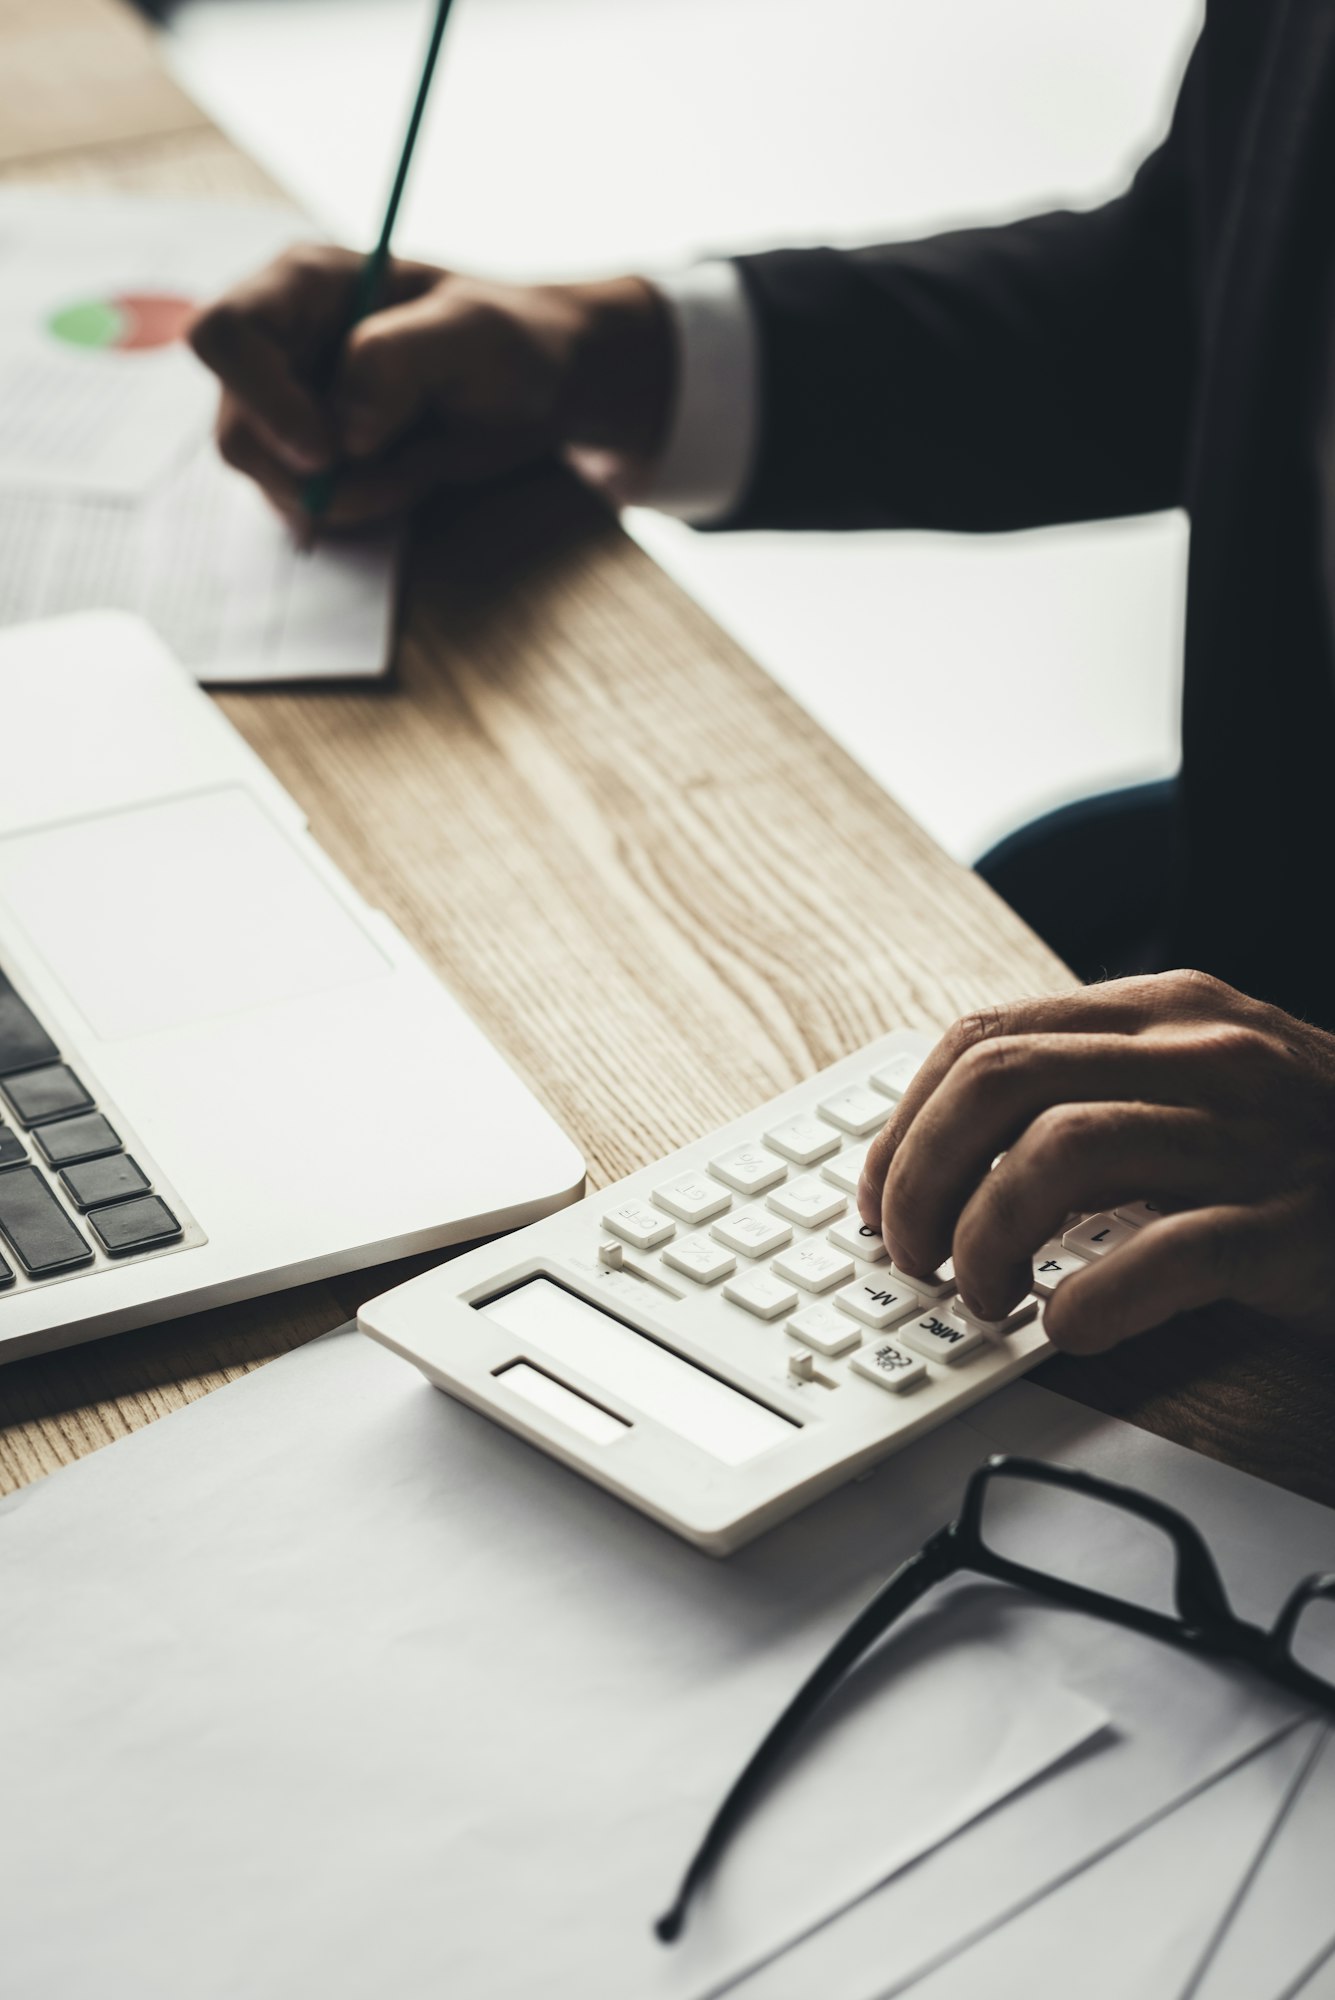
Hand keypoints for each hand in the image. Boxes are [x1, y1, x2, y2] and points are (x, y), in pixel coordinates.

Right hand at [187, 244, 673, 531]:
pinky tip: (404, 480)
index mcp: (301, 285)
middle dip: (307, 472)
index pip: (224, 335)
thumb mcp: (472, 332)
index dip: (259, 399)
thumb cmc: (508, 339)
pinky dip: (352, 510)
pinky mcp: (309, 455)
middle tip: (389, 476)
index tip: (326, 452)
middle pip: (236, 428)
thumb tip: (343, 428)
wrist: (536, 385)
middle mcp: (280, 344)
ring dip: (340, 496)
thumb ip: (401, 358)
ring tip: (412, 468)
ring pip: (265, 477)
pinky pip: (300, 504)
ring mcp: (288, 404)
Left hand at [858, 970, 1334, 1352]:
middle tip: (906, 1255)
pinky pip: (1165, 1254)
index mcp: (1167, 1013)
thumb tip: (958, 1150)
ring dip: (985, 1238)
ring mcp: (1252, 1137)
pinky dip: (1092, 1299)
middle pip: (999, 1083)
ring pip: (1058, 1155)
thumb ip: (1100, 1089)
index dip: (906, 1123)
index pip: (985, 1037)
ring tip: (983, 1298)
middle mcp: (1203, 1055)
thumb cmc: (1320, 1153)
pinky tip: (1069, 1326)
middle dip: (919, 1176)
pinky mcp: (1294, 1226)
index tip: (879, 1194)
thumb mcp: (1209, 1084)